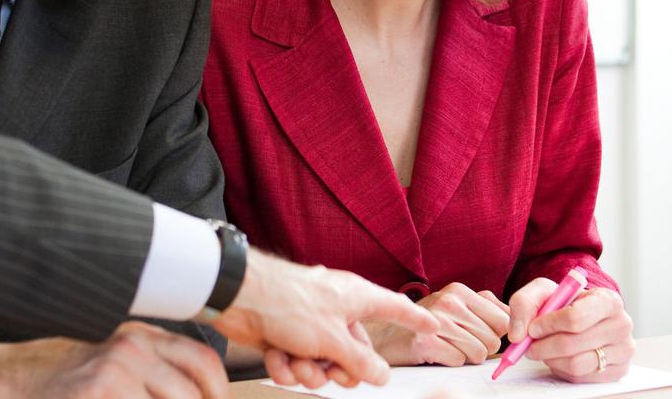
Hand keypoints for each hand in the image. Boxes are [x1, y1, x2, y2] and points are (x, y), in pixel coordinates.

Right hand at [0, 321, 227, 397]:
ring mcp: (115, 372)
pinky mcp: (99, 392)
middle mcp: (133, 348)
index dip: (218, 392)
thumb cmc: (60, 379)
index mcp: (141, 336)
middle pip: (191, 395)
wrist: (4, 381)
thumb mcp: (113, 361)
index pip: (203, 361)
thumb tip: (196, 396)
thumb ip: (152, 372)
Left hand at [209, 251, 439, 387]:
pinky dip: (286, 363)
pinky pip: (298, 359)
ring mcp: (311, 321)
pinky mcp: (287, 333)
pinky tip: (277, 357)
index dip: (414, 318)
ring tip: (297, 362)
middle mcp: (336, 308)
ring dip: (309, 369)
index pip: (394, 308)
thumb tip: (381, 374)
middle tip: (331, 373)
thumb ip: (360, 360)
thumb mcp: (332, 339)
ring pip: (323, 360)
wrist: (239, 297)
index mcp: (356, 298)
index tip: (432, 325)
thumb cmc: (287, 303)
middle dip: (340, 368)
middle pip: (355, 349)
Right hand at [366, 283, 509, 366]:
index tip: (485, 337)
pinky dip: (451, 362)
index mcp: (460, 291)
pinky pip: (459, 361)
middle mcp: (450, 301)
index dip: (499, 334)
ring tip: (448, 347)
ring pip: (479, 353)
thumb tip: (514, 320)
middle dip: (481, 348)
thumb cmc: (424, 323)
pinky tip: (437, 353)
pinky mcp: (425, 342)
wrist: (385, 335)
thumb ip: (484, 307)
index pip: (503, 318)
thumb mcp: (454, 306)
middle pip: (493, 340)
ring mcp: (437, 321)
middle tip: (460, 343)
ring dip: (466, 356)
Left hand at [508, 279, 634, 382]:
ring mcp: (623, 350)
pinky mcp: (619, 370)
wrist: (584, 317)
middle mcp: (622, 324)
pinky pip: (582, 378)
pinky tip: (558, 358)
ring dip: (551, 359)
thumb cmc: (566, 303)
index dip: (549, 326)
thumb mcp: (543, 292)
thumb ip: (523, 303)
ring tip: (543, 350)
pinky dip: (562, 369)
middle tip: (529, 346)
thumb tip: (518, 334)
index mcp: (608, 300)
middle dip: (543, 347)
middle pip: (572, 344)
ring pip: (576, 364)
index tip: (532, 328)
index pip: (575, 318)